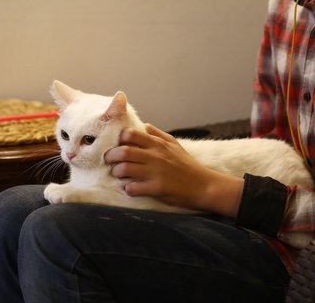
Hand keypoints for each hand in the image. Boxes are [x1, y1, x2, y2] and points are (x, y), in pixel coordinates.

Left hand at [104, 124, 243, 215]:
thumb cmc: (187, 165)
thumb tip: (143, 125)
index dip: (119, 139)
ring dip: (117, 172)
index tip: (117, 145)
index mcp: (158, 144)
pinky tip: (130, 189)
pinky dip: (127, 189)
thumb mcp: (175, 145)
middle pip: (123, 151)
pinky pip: (133, 188)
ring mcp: (156, 172)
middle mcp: (156, 156)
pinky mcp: (157, 188)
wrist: (205, 186)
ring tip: (118, 175)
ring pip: (125, 169)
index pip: (131, 134)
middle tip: (109, 161)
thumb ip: (157, 134)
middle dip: (111, 156)